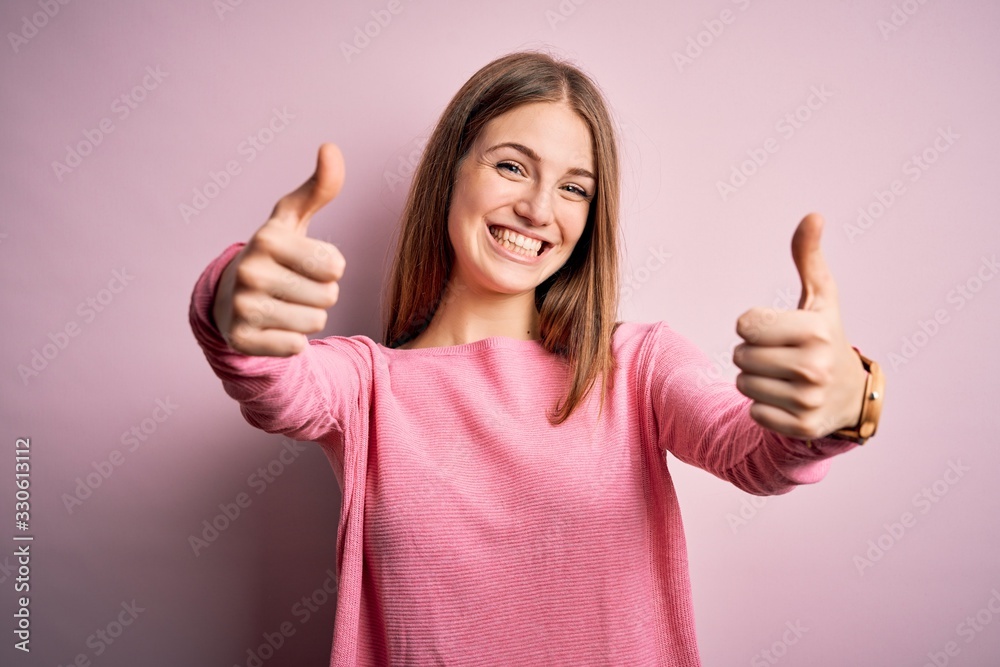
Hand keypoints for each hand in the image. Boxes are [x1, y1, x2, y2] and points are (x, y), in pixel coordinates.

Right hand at [212, 143, 346, 355]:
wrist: (230, 297)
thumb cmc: (276, 254)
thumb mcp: (295, 219)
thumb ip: (320, 187)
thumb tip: (330, 147)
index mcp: (267, 239)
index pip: (336, 265)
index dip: (330, 268)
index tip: (306, 263)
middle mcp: (250, 271)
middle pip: (329, 296)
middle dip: (321, 295)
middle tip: (295, 287)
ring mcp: (241, 308)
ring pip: (315, 323)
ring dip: (308, 318)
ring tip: (284, 305)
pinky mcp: (240, 340)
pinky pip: (296, 347)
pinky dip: (292, 341)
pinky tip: (273, 327)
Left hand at [732, 213, 868, 439]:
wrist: (851, 396)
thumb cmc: (824, 337)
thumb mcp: (820, 298)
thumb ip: (808, 258)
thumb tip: (813, 215)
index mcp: (815, 330)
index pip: (744, 324)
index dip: (755, 325)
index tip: (778, 329)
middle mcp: (814, 365)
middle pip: (740, 354)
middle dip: (753, 353)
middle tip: (781, 355)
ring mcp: (808, 399)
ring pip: (742, 383)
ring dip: (755, 379)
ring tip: (784, 376)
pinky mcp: (800, 427)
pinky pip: (753, 412)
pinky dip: (763, 406)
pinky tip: (787, 399)